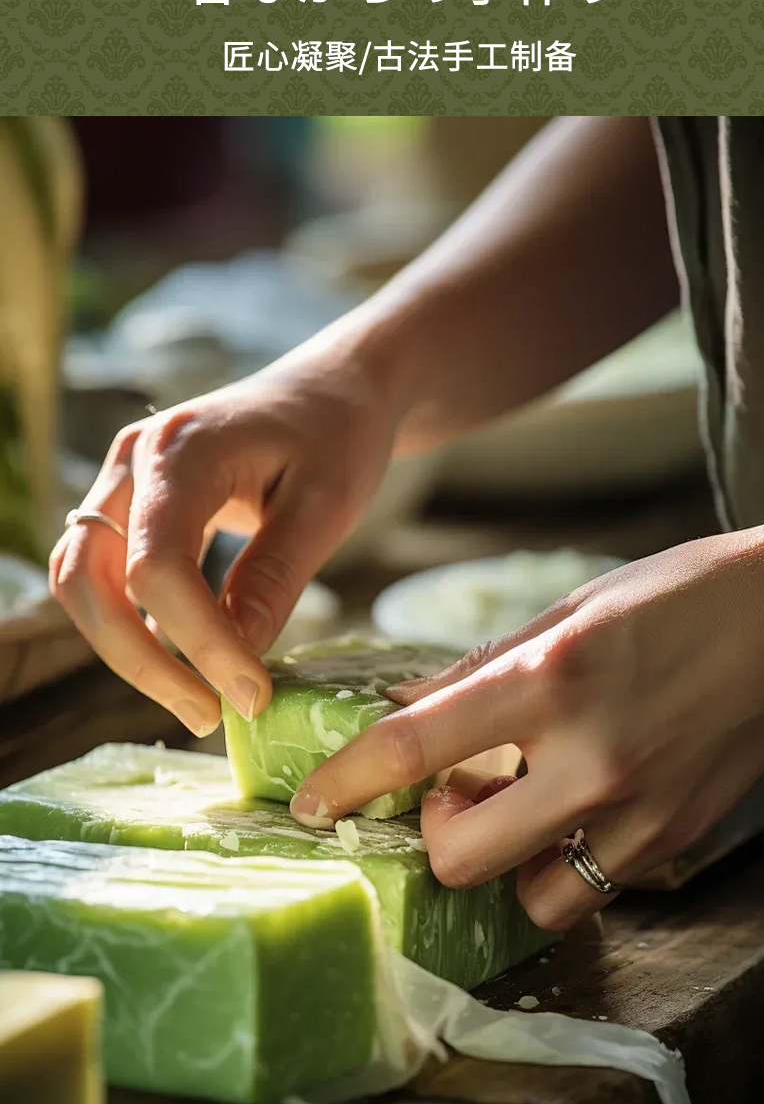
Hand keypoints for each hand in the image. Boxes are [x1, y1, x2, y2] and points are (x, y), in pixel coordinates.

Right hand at [50, 346, 398, 735]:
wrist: (334, 387)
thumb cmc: (340, 433)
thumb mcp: (328, 506)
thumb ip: (275, 579)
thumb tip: (236, 665)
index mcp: (181, 450)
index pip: (158, 566)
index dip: (197, 642)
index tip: (251, 696)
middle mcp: (133, 461)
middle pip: (90, 580)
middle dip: (140, 661)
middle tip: (208, 716)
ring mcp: (123, 480)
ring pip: (83, 583)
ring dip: (126, 650)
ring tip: (199, 700)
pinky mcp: (132, 505)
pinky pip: (105, 575)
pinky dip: (134, 625)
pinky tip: (187, 663)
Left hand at [289, 519, 763, 928]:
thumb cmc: (680, 594)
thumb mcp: (569, 609)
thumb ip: (482, 667)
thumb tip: (407, 706)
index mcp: (551, 679)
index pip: (412, 748)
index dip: (345, 783)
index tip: (313, 804)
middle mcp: (591, 757)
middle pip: (459, 857)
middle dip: (433, 835)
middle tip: (449, 794)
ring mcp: (640, 811)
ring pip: (528, 899)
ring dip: (503, 862)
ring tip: (519, 807)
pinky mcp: (676, 839)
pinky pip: (592, 886)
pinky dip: (564, 862)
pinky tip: (573, 810)